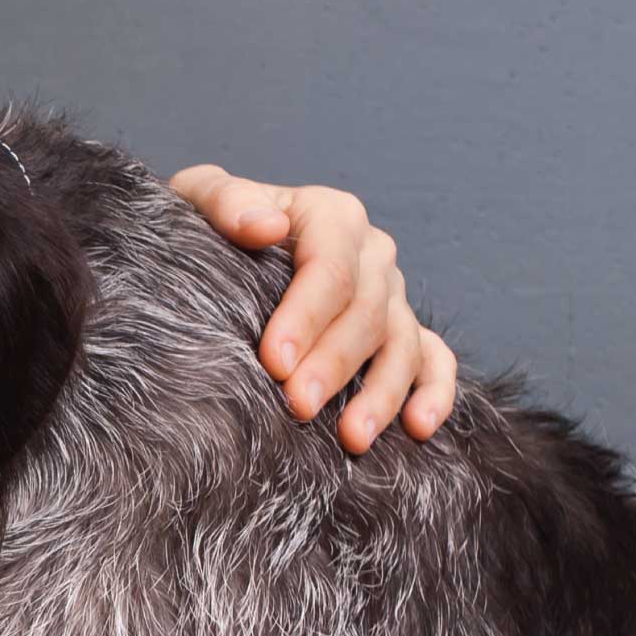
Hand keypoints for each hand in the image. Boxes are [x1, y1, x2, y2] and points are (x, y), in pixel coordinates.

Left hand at [170, 165, 457, 452]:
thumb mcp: (201, 198)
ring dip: (382, 393)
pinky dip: (434, 393)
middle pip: (366, 312)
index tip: (274, 362)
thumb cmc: (211, 226)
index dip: (306, 316)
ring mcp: (393, 295)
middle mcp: (372, 254)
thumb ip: (227, 203)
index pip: (329, 267)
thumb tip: (264, 226)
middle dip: (332, 364)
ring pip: (402, 344)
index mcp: (331, 216)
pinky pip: (433, 360)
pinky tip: (417, 428)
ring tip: (352, 438)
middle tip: (296, 406)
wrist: (222, 248)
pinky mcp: (403, 332)